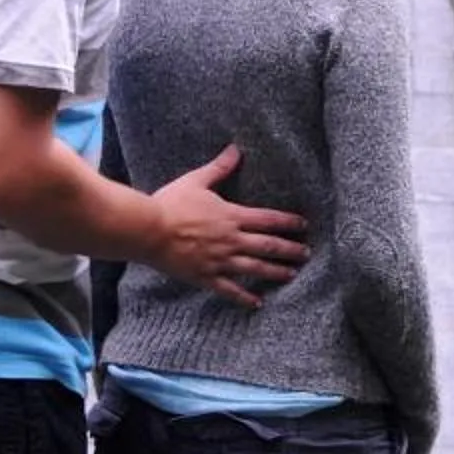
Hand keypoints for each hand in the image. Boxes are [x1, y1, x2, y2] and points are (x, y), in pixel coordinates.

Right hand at [150, 145, 308, 308]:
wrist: (147, 230)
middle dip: (290, 250)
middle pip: (268, 246)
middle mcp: (231, 240)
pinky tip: (258, 303)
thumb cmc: (170, 204)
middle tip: (306, 253)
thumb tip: (236, 149)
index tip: (304, 226)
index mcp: (231, 216)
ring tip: (293, 275)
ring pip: (255, 269)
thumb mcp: (196, 181)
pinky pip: (230, 290)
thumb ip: (219, 168)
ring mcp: (220, 261)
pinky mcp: (206, 277)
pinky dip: (245, 298)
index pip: (268, 219)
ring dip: (276, 272)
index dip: (289, 222)